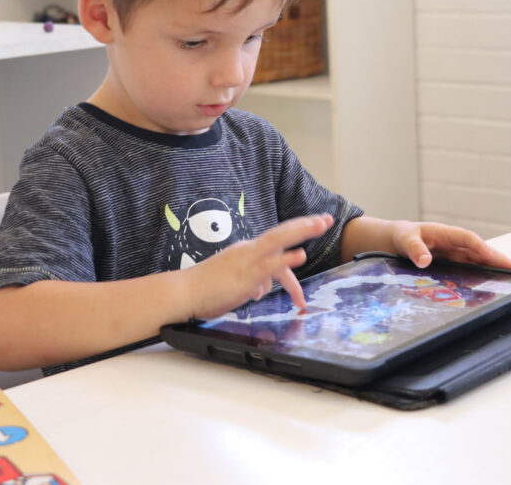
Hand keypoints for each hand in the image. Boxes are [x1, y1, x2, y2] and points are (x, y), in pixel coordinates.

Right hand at [183, 214, 333, 319]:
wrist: (184, 293)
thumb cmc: (206, 289)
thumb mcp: (236, 285)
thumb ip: (253, 284)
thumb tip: (263, 289)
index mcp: (247, 251)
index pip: (277, 244)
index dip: (296, 239)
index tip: (313, 234)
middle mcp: (249, 251)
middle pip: (282, 232)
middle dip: (305, 224)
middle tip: (326, 219)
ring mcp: (248, 261)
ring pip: (278, 240)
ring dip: (301, 230)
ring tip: (320, 224)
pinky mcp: (245, 275)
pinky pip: (269, 265)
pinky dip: (286, 260)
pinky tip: (300, 255)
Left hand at [390, 221, 510, 270]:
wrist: (397, 240)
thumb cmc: (403, 236)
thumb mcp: (405, 240)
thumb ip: (414, 248)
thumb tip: (425, 260)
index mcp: (445, 233)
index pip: (467, 239)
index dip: (479, 247)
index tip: (491, 257)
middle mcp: (454, 243)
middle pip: (480, 250)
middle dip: (499, 258)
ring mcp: (455, 253)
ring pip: (479, 260)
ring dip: (495, 267)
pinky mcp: (453, 263)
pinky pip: (471, 268)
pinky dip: (483, 274)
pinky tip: (492, 285)